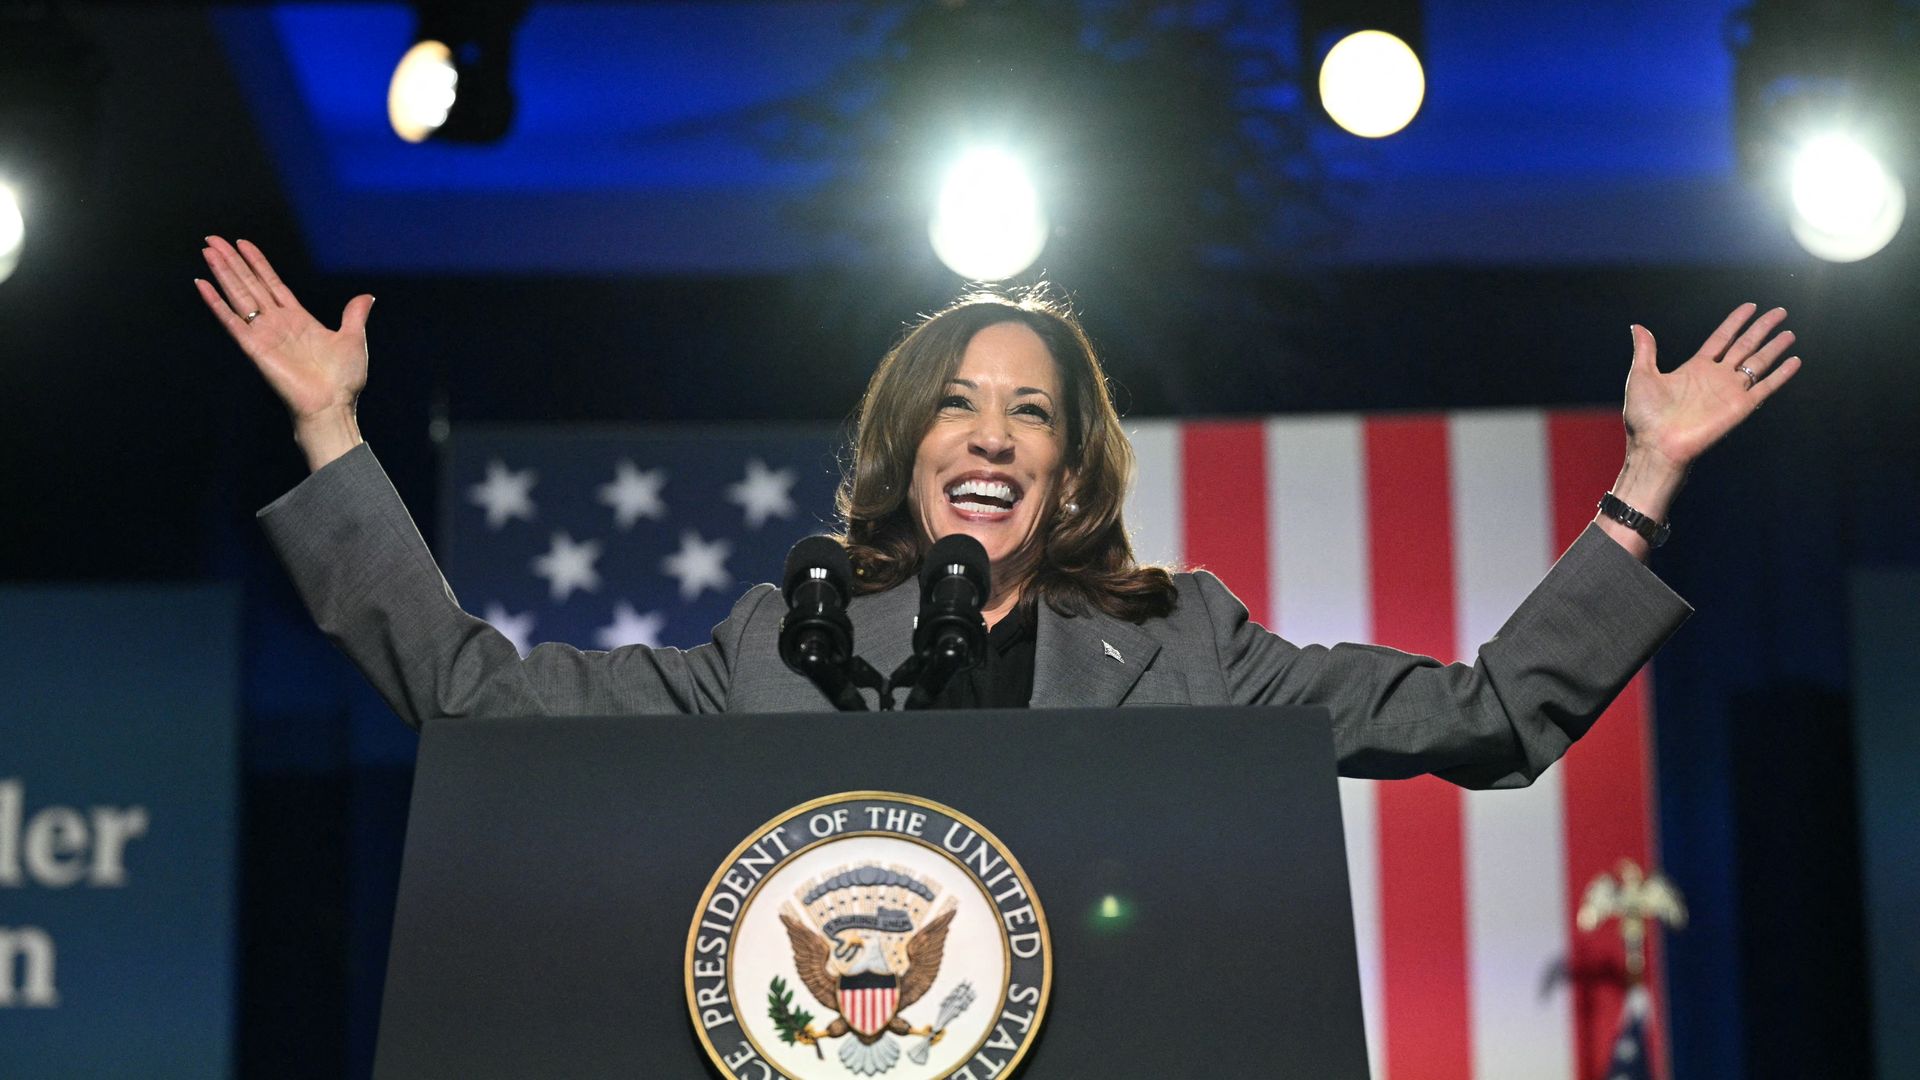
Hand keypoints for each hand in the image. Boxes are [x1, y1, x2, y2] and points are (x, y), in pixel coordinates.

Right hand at [195, 236, 373, 468]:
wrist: (332, 406)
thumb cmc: (343, 380)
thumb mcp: (352, 339)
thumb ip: (354, 315)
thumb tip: (366, 296)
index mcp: (297, 319)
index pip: (272, 283)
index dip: (257, 263)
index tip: (242, 243)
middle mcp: (277, 323)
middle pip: (249, 284)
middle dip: (232, 261)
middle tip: (213, 239)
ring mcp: (263, 334)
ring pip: (238, 295)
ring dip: (222, 272)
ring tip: (208, 250)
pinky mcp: (253, 347)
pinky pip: (230, 320)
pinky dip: (216, 302)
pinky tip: (202, 284)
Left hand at [1596, 303, 1802, 559]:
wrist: (1656, 447)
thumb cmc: (1645, 417)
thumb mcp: (1642, 376)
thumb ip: (1646, 350)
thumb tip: (1637, 326)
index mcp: (1695, 368)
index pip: (1722, 338)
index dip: (1736, 322)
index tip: (1751, 307)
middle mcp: (1716, 378)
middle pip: (1745, 346)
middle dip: (1762, 328)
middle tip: (1780, 311)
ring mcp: (1730, 392)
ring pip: (1758, 363)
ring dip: (1774, 348)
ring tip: (1789, 333)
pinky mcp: (1740, 408)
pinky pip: (1765, 387)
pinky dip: (1781, 375)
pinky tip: (1795, 361)